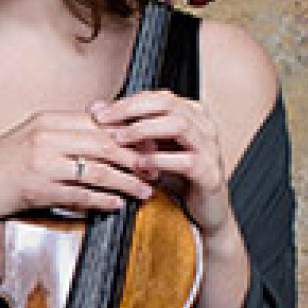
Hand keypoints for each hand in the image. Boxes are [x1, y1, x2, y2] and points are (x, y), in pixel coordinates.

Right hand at [0, 110, 153, 232]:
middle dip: (136, 157)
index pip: (99, 123)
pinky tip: (117, 203)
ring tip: (144, 190)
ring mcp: (43, 162)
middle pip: (106, 143)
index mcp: (48, 120)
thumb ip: (64, 134)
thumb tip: (100, 133)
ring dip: (127, 181)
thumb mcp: (31, 139)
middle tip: (155, 168)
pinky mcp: (39, 188)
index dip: (129, 134)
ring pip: (99, 169)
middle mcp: (47, 136)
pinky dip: (104, 199)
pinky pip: (81, 193)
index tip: (148, 145)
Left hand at [87, 91, 235, 241]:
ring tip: (120, 139)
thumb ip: (129, 128)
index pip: (156, 96)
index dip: (126, 102)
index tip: (99, 111)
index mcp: (191, 114)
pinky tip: (140, 165)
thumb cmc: (179, 178)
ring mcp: (209, 148)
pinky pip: (186, 161)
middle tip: (105, 120)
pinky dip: (160, 160)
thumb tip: (97, 109)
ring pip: (179, 125)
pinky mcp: (209, 173)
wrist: (206, 210)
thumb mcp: (151, 149)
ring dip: (145, 130)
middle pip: (167, 103)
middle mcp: (203, 126)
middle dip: (131, 109)